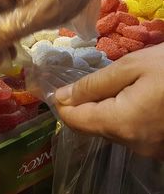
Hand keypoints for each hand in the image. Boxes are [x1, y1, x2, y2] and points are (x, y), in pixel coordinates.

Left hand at [55, 43, 163, 158]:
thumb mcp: (133, 66)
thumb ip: (93, 84)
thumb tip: (63, 97)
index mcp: (120, 123)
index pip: (74, 121)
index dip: (63, 104)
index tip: (61, 87)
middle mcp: (133, 144)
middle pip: (92, 126)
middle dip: (86, 105)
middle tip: (95, 80)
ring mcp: (150, 150)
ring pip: (112, 130)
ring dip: (107, 110)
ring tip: (120, 85)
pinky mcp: (163, 148)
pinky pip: (133, 133)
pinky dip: (127, 116)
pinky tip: (139, 97)